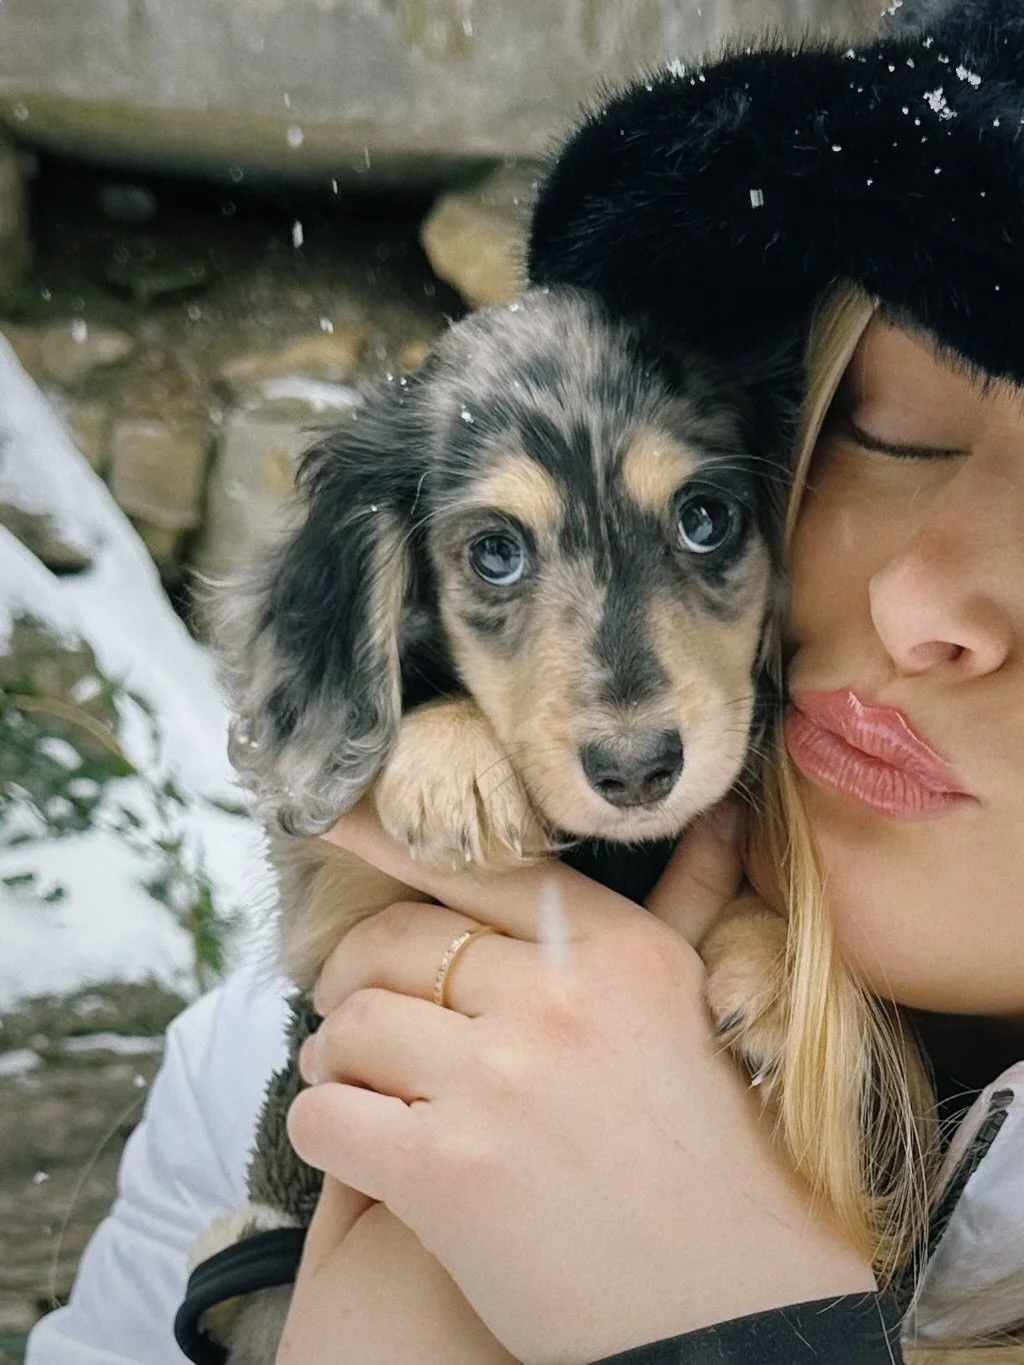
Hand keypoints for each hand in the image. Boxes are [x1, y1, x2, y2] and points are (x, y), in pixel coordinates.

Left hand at [289, 803, 873, 1364]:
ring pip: (354, 1025)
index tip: (335, 819)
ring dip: (336, 1053)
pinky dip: (321, 1123)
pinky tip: (348, 1138)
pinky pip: (326, 1115)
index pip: (481, 872)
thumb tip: (724, 824)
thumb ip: (686, 912)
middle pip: (398, 944)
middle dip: (353, 972)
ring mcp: (498, 1082)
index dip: (392, 843)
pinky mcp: (445, 1171)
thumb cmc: (723, 1170)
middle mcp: (557, 999)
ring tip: (347, 1075)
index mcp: (622, 952)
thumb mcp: (703, 1018)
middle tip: (348, 1004)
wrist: (734, 1317)